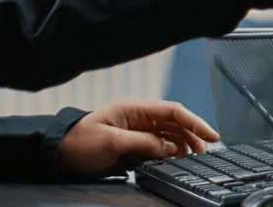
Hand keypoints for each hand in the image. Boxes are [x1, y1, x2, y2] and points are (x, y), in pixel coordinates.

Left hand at [58, 99, 219, 175]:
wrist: (61, 154)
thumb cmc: (80, 142)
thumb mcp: (112, 142)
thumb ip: (144, 143)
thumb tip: (170, 147)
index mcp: (135, 109)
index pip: (173, 111)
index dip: (195, 122)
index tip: (211, 135)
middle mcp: (140, 118)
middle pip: (175, 124)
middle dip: (192, 136)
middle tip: (204, 153)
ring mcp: (138, 132)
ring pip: (170, 137)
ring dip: (182, 147)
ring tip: (190, 160)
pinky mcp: (135, 146)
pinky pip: (159, 149)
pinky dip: (169, 155)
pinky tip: (173, 163)